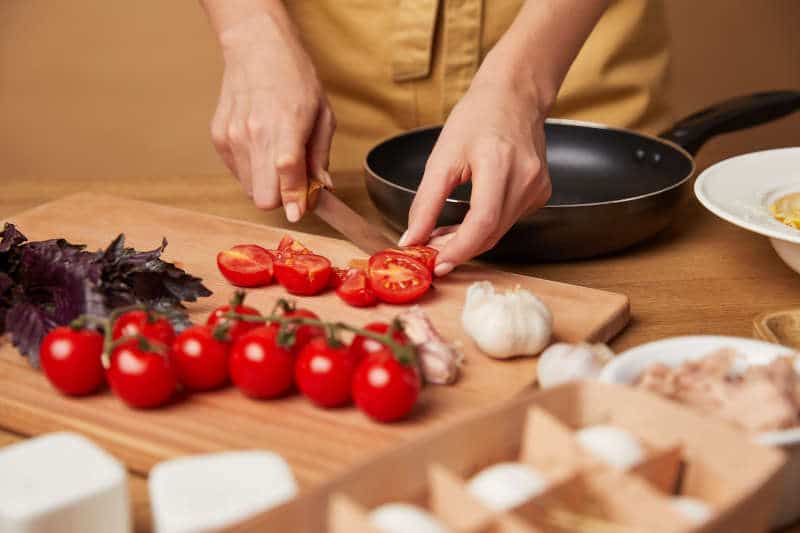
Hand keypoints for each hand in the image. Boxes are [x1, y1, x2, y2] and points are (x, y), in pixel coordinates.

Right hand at [210, 10, 334, 220]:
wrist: (256, 49)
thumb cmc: (294, 78)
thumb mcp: (322, 114)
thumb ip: (320, 156)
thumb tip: (322, 188)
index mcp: (286, 127)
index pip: (287, 176)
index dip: (295, 201)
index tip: (300, 212)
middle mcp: (254, 135)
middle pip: (263, 197)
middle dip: (281, 198)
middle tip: (293, 183)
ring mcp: (232, 137)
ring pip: (250, 189)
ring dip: (266, 183)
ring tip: (276, 157)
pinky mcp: (219, 138)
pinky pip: (237, 173)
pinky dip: (251, 169)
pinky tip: (260, 147)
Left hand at [400, 74, 551, 275]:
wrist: (514, 96)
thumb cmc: (477, 118)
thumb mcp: (442, 157)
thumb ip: (425, 203)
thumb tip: (411, 239)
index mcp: (499, 164)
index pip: (482, 222)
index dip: (459, 249)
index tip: (437, 263)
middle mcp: (524, 178)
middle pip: (491, 233)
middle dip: (458, 248)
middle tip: (430, 251)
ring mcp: (537, 188)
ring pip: (499, 231)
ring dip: (470, 240)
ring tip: (442, 235)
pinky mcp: (540, 193)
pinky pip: (508, 221)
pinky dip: (485, 227)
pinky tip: (467, 220)